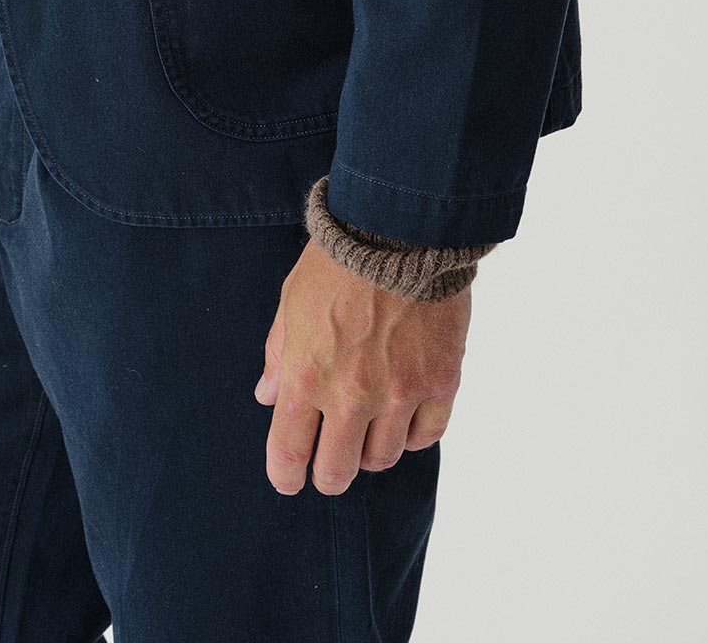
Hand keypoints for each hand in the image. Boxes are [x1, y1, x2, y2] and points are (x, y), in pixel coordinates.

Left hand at [254, 238, 470, 495]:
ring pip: (383, 458)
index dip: (286, 476)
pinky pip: (426, 436)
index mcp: (305, 375)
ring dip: (371, 449)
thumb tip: (267, 397)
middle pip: (338, 472)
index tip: (289, 479)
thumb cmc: (338, 260)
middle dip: (329, 474)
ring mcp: (399, 393)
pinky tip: (404, 413)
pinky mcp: (440, 383)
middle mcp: (350, 395)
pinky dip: (412, 433)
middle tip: (330, 463)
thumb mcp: (291, 300)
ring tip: (369, 427)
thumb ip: (278, 354)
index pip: (288, 454)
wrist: (401, 229)